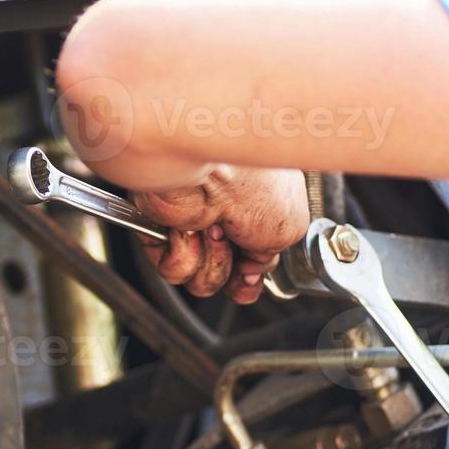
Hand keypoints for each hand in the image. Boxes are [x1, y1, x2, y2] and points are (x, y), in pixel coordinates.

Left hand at [133, 166, 308, 304]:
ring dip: (214, 263)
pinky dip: (188, 255)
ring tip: (214, 232)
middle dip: (233, 272)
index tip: (250, 272)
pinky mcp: (159, 232)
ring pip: (201, 280)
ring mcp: (189, 226)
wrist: (211, 167)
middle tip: (236, 243)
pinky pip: (175, 269)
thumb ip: (272, 255)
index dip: (252, 274)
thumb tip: (252, 270)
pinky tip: (191, 230)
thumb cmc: (254, 182)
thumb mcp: (289, 226)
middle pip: (227, 276)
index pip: (252, 259)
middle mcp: (220, 216)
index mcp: (253, 207)